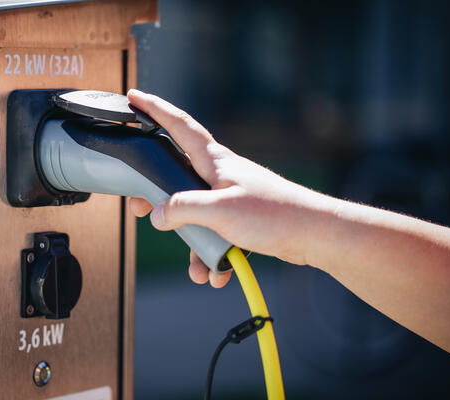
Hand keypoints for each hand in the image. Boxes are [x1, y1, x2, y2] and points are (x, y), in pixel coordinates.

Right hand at [127, 89, 327, 287]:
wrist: (315, 234)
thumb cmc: (273, 214)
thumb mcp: (220, 210)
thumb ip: (183, 209)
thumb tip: (158, 215)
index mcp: (214, 161)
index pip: (178, 125)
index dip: (154, 109)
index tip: (133, 96)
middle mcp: (219, 174)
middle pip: (176, 177)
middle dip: (157, 196)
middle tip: (139, 207)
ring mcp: (230, 196)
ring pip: (196, 215)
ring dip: (193, 244)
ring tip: (197, 269)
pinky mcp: (241, 218)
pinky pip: (216, 234)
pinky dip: (214, 254)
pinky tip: (218, 273)